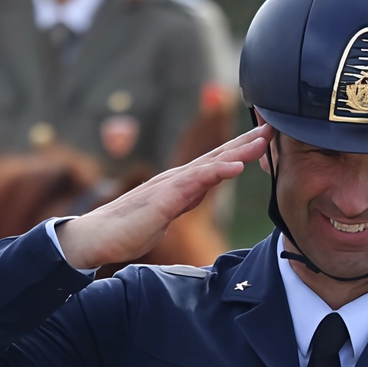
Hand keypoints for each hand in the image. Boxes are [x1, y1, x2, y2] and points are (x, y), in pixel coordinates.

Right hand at [55, 124, 273, 268]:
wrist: (94, 239)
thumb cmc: (127, 229)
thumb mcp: (167, 213)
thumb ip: (185, 200)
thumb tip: (200, 192)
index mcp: (180, 183)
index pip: (216, 162)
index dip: (241, 149)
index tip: (265, 139)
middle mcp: (177, 178)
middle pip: (217, 156)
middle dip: (246, 142)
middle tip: (273, 127)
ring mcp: (169, 187)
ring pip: (210, 164)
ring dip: (238, 152)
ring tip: (262, 142)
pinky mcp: (162, 201)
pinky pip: (193, 185)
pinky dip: (215, 173)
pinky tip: (235, 168)